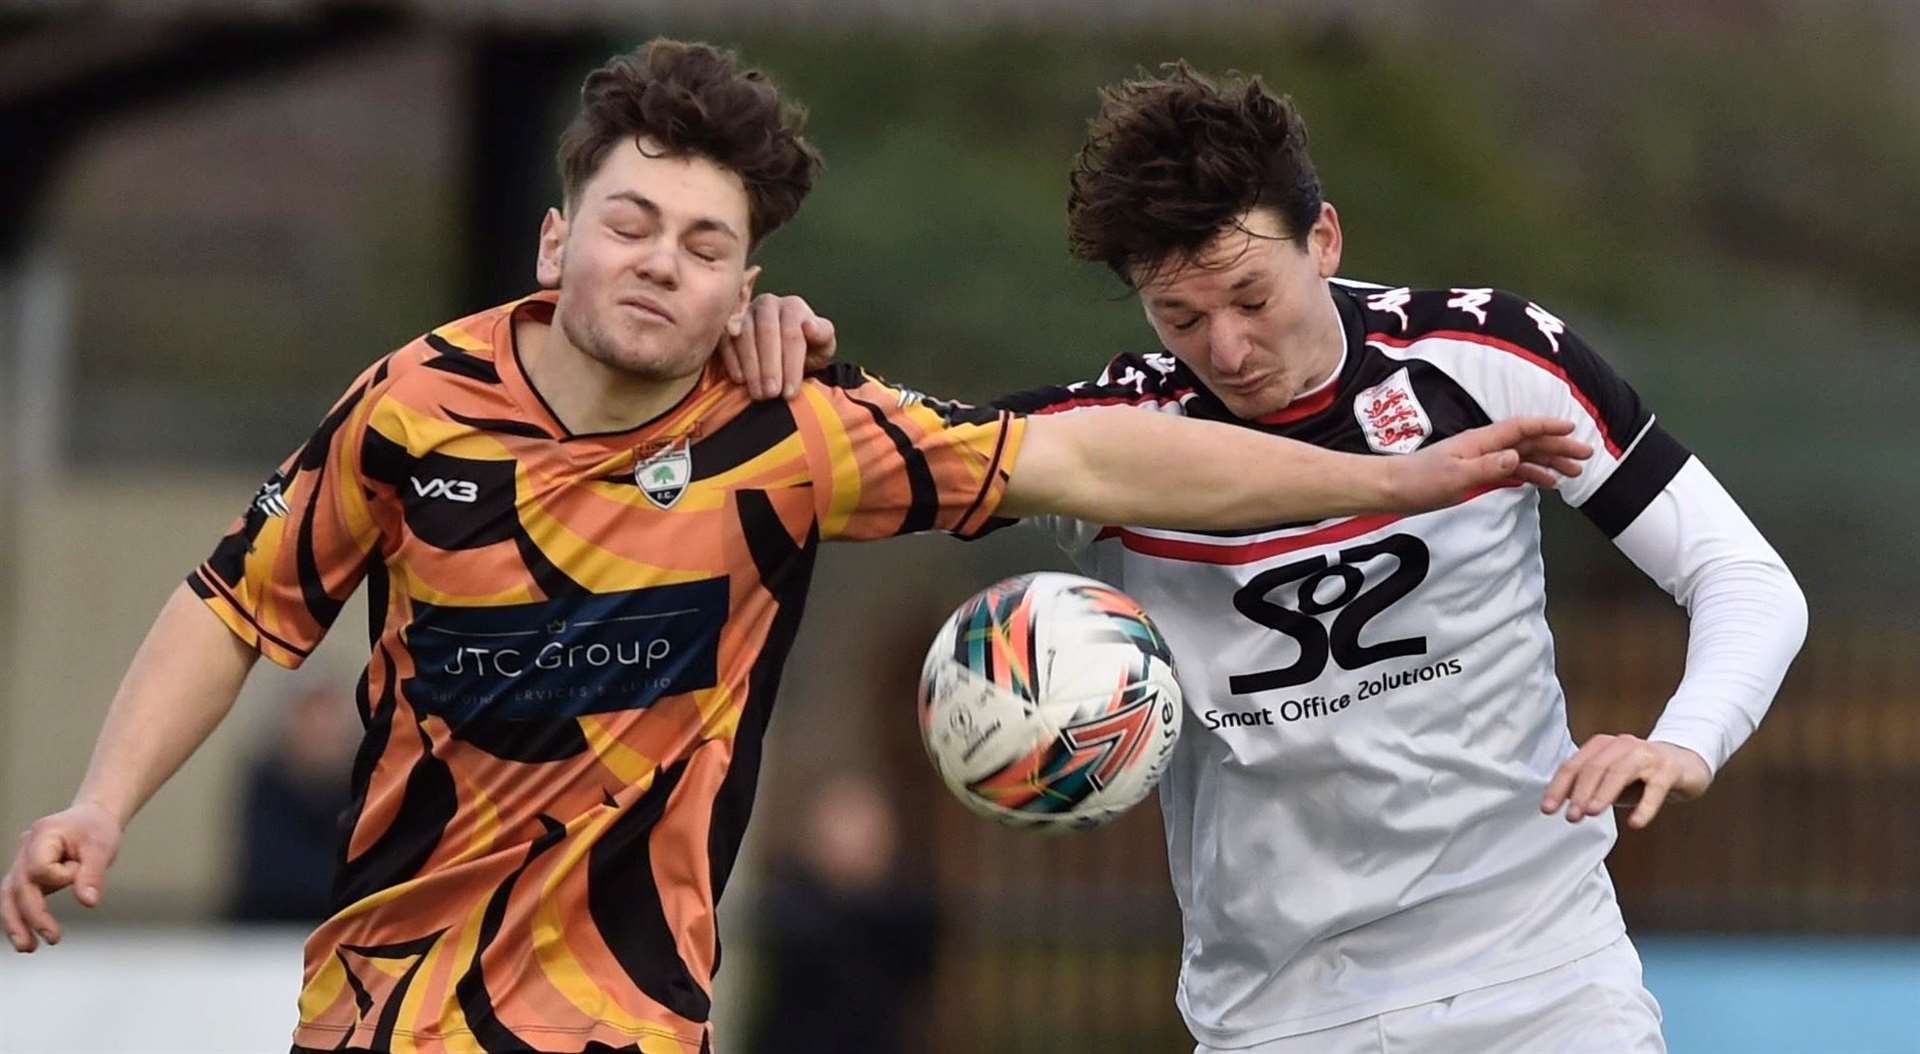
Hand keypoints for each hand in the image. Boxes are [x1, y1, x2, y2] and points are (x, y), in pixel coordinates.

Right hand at [3, 801, 121, 951]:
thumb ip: (93, 874)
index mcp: (42, 835)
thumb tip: (89, 902)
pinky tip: (26, 936)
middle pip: (17, 887)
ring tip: (27, 948)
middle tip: (47, 941)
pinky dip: (20, 916)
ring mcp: (21, 861)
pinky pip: (17, 897)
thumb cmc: (96, 829)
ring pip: (8, 896)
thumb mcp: (103, 847)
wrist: (91, 818)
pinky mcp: (26, 874)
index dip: (61, 877)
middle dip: (29, 917)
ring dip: (15, 923)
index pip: (40, 868)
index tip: (79, 871)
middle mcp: (24, 849)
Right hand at [720, 293, 837, 399]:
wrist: (785, 351)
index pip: (792, 334)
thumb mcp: (822, 344)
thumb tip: (809, 326)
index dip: (791, 365)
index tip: (790, 392)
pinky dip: (731, 360)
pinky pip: (725, 339)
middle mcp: (768, 304)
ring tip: (758, 393)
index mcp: (793, 307)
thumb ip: (823, 335)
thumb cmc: (807, 349)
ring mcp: (745, 312)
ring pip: (745, 335)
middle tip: (771, 394)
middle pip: (768, 333)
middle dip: (770, 367)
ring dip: (751, 367)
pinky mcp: (726, 323)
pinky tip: (740, 380)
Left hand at [1385, 416, 1591, 511]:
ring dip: (1548, 462)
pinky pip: (1510, 470)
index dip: (1547, 427)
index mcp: (1481, 441)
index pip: (1521, 429)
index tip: (1572, 429)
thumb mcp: (1456, 476)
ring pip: (1523, 456)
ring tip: (1572, 473)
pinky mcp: (1475, 473)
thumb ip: (1488, 466)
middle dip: (1558, 447)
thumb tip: (1517, 456)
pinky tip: (1544, 482)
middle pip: (1528, 441)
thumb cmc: (1421, 481)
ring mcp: (1480, 459)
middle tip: (1585, 456)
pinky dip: (1530, 473)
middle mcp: (1484, 446)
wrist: (1393, 489)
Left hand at [1542, 734, 1712, 828]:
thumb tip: (1565, 806)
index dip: (1558, 787)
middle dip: (1580, 792)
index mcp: (1602, 746)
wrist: (1685, 765)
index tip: (1548, 809)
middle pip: (1594, 767)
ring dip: (1603, 793)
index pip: (1574, 765)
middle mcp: (1622, 745)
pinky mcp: (1669, 769)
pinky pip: (1655, 787)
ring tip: (1592, 813)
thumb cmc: (1641, 775)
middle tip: (1571, 817)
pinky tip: (1636, 822)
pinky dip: (1645, 806)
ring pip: (1620, 771)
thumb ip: (1589, 790)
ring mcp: (1647, 755)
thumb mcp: (1611, 782)